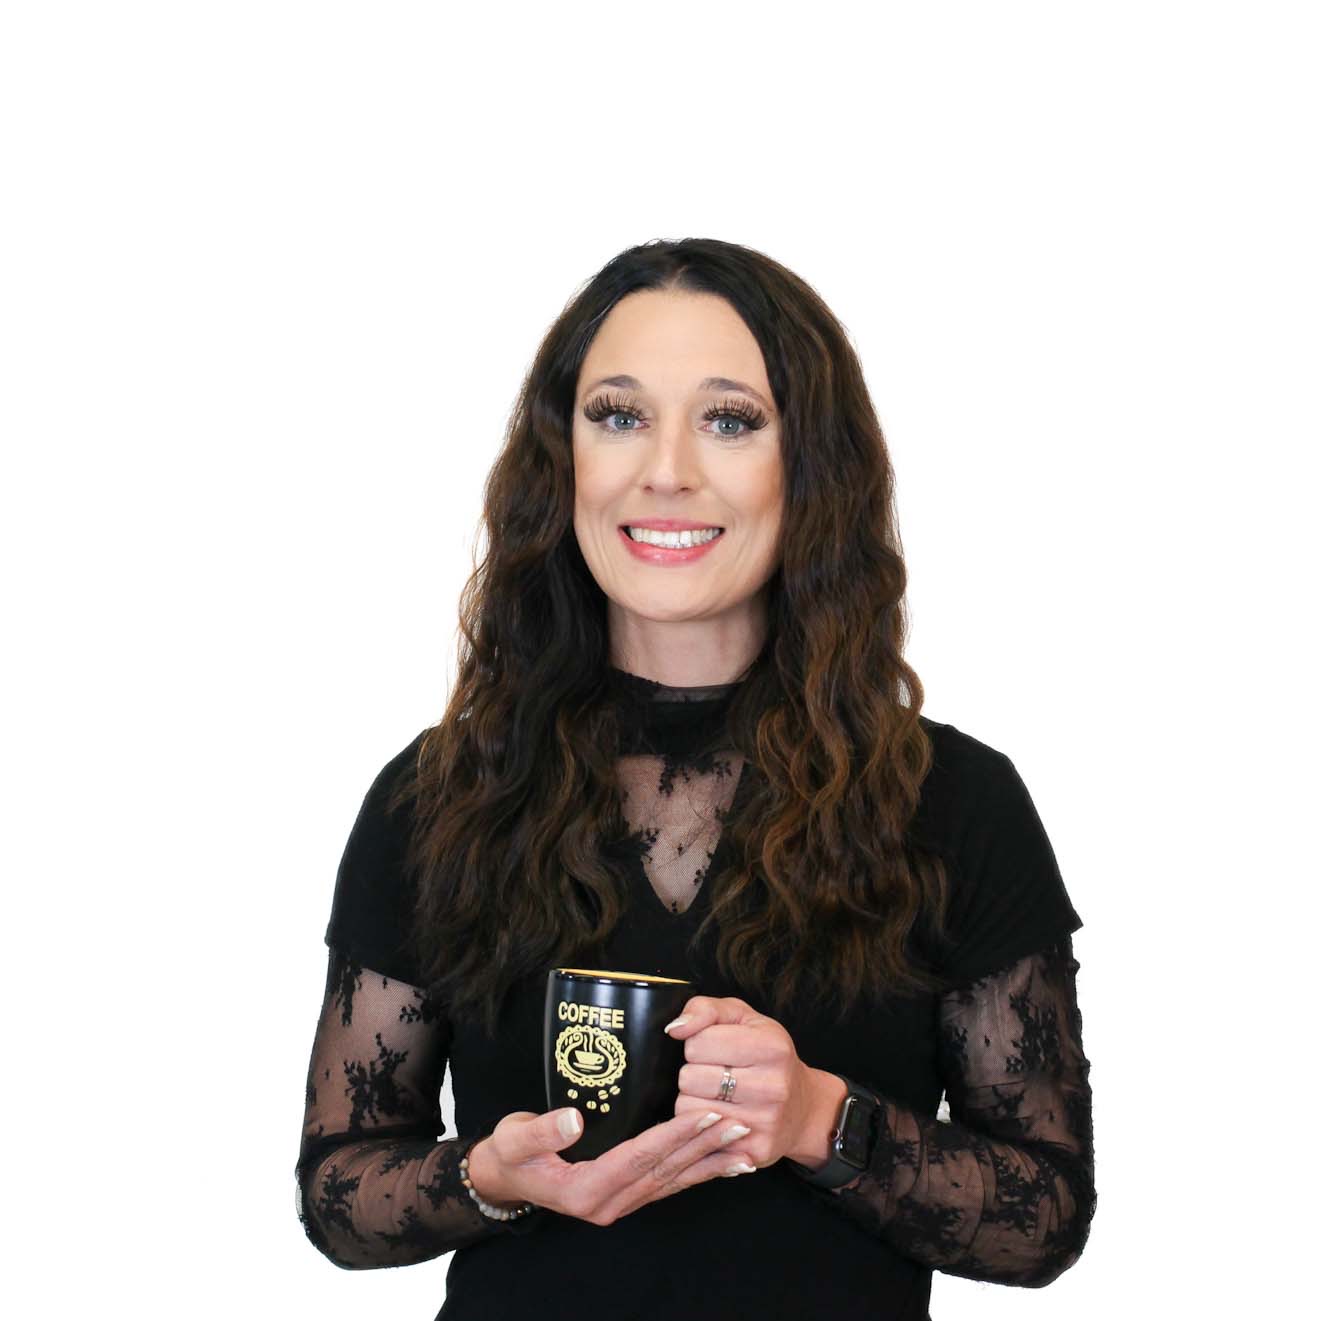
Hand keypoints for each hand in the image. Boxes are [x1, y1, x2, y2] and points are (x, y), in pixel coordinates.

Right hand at [465, 1103, 758, 1226]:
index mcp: (585, 1190)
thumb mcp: (515, 1140)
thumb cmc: (509, 1155)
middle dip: (704, 1146)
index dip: (673, 1135)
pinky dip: (697, 1172)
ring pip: (673, 1181)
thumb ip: (542, 1131)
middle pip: (665, 1170)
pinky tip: (722, 1163)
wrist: (504, 1178)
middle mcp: (608, 1203)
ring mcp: (619, 1203)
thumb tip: (572, 1119)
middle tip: (739, 1124)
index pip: (639, 1157)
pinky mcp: (625, 1195)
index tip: (704, 1114)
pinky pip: (668, 1185)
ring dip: (709, 1161)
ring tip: (744, 1145)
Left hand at [663, 995, 821, 1173]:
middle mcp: (772, 1086)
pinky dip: (700, 1126)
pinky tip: (719, 1118)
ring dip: (694, 1100)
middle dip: (694, 1073)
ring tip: (718, 1095)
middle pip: (689, 1078)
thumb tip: (675, 1029)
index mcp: (771, 1046)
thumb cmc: (765, 1056)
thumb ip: (704, 1009)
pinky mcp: (753, 1152)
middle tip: (717, 1074)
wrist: (802, 1108)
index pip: (697, 1043)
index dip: (699, 1044)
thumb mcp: (741, 1018)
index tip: (716, 1049)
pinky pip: (697, 1137)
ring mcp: (764, 1123)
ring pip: (688, 1108)